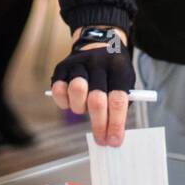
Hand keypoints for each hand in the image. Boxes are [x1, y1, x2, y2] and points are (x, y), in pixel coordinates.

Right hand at [50, 26, 132, 145]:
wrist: (100, 43)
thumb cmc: (114, 72)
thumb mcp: (125, 82)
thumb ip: (120, 105)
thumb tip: (112, 135)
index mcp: (118, 67)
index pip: (118, 99)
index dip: (116, 124)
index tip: (114, 141)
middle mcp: (98, 63)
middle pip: (97, 99)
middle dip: (99, 125)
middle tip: (101, 139)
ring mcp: (79, 63)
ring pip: (76, 92)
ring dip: (80, 108)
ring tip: (84, 108)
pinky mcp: (62, 66)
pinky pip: (58, 89)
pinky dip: (64, 101)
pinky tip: (71, 101)